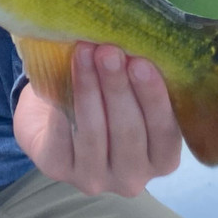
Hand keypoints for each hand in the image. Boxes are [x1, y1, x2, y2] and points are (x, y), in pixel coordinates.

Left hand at [13, 43, 181, 196]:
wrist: (52, 113)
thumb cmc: (103, 97)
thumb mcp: (129, 90)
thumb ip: (138, 77)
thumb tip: (137, 39)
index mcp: (161, 158)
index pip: (165, 132)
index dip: (154, 98)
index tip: (141, 62)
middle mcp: (132, 178)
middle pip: (128, 132)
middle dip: (117, 87)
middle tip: (108, 50)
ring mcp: (94, 179)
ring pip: (94, 133)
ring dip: (88, 88)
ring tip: (83, 52)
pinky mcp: (57, 170)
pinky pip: (61, 136)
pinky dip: (61, 104)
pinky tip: (60, 76)